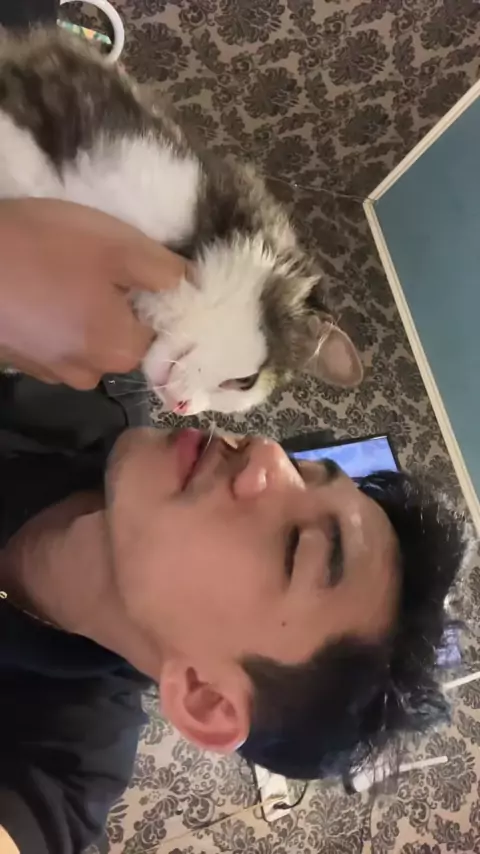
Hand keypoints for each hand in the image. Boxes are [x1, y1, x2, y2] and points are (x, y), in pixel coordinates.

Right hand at [0, 198, 188, 388]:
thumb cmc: (45, 249)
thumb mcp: (120, 246)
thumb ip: (167, 272)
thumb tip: (195, 288)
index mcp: (121, 351)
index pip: (163, 335)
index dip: (158, 301)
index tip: (139, 270)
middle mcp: (90, 374)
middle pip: (124, 340)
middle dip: (119, 305)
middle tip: (95, 263)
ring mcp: (50, 372)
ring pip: (88, 342)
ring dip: (84, 313)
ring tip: (61, 274)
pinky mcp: (21, 361)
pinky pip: (56, 342)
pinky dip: (55, 320)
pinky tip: (38, 289)